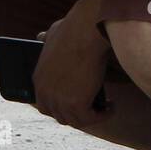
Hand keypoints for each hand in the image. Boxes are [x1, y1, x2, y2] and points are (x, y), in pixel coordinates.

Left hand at [33, 9, 111, 128]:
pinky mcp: (76, 104)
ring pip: (76, 121)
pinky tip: (112, 106)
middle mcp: (46, 93)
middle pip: (60, 116)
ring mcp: (59, 100)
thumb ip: (45, 40)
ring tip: (106, 107)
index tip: (78, 104)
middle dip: (78, 114)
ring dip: (93, 117)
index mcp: (38, 80)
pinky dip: (102, 116)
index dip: (62, 108)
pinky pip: (90, 119)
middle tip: (94, 107)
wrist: (86, 31)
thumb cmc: (73, 28)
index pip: (45, 106)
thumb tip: (41, 37)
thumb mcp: (51, 34)